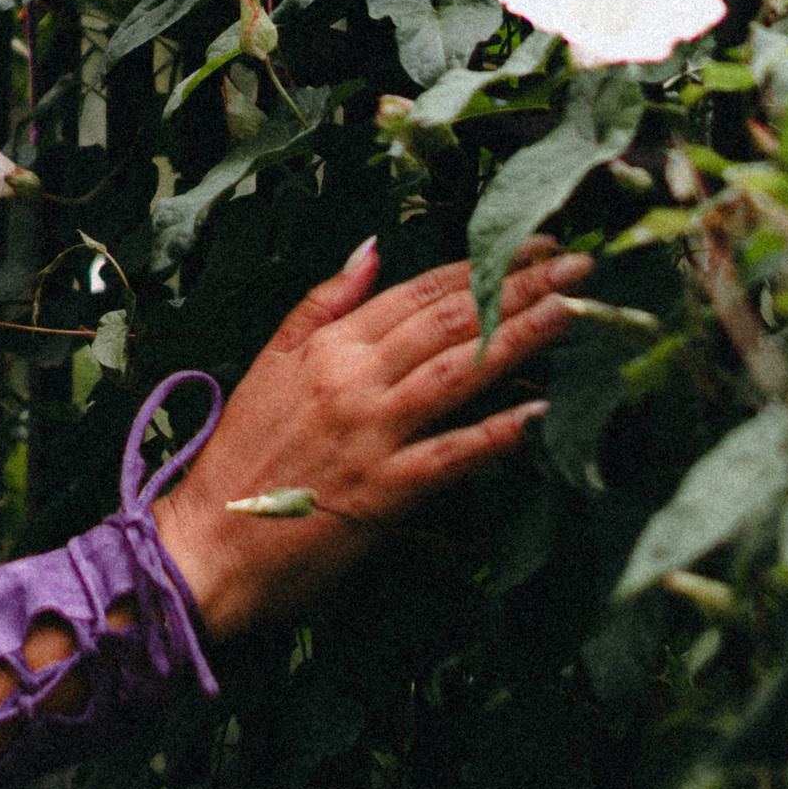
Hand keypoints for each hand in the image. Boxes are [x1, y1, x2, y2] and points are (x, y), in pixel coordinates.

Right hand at [151, 242, 591, 640]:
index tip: (535, 244)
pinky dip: (494, 434)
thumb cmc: (241, 458)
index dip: (480, 265)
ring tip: (573, 310)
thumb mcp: (271, 364)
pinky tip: (540, 415)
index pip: (419, 292)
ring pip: (457, 372)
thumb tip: (372, 248)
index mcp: (329, 346)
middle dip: (519, 286)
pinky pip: (448, 455)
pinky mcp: (383, 491)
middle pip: (449, 321)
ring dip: (520, 338)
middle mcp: (353, 379)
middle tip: (579, 263)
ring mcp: (371, 433)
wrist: (208, 543)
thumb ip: (321, 304)